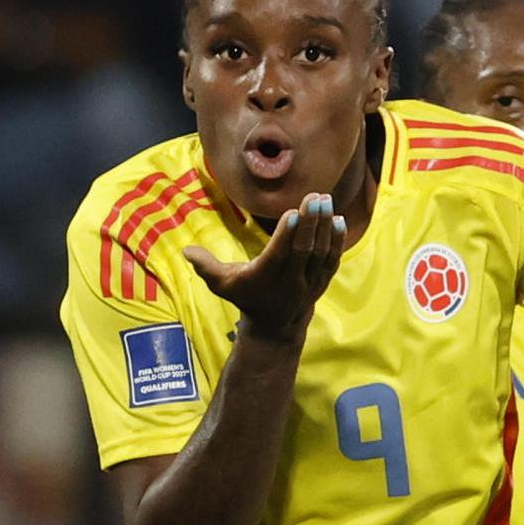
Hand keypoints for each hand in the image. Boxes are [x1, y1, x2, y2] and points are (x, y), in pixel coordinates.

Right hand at [183, 192, 346, 337]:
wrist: (274, 327)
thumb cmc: (246, 297)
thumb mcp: (221, 285)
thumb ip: (205, 266)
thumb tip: (186, 250)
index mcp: (265, 277)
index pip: (278, 255)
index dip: (287, 235)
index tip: (293, 212)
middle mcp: (289, 281)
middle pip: (303, 251)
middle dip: (310, 223)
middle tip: (316, 197)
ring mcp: (308, 282)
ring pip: (320, 253)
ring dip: (324, 227)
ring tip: (326, 201)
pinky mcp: (321, 281)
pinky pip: (331, 260)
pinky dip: (336, 241)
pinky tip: (337, 220)